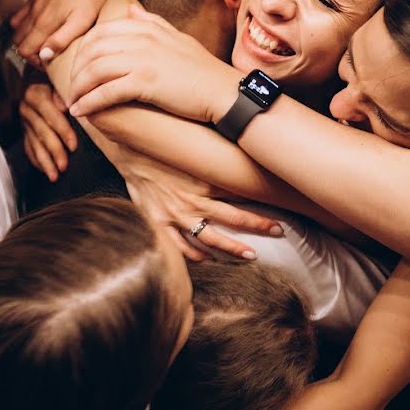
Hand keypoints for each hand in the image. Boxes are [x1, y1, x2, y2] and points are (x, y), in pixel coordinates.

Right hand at [11, 0, 116, 67]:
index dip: (33, 61)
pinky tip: (39, 23)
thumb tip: (43, 56)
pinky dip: (23, 22)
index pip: (24, 50)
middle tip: (47, 54)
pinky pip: (21, 11)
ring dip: (24, 37)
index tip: (49, 63)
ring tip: (42, 41)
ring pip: (16, 26)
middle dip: (28, 51)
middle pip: (17, 40)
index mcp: (43, 23)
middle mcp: (34, 13)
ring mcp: (34, 2)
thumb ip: (60, 40)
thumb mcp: (81, 22)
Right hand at [19, 73, 77, 181]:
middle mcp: (27, 109)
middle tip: (64, 166)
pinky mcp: (24, 130)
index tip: (73, 146)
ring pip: (35, 144)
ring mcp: (24, 121)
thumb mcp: (58, 81)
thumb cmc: (54, 81)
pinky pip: (28, 148)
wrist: (36, 78)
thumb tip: (65, 106)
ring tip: (55, 175)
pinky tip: (45, 171)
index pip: (51, 116)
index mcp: (36, 95)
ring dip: (45, 162)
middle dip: (54, 151)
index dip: (63, 132)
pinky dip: (36, 160)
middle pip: (42, 133)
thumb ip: (62, 93)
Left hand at [67, 6, 239, 122]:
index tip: (80, 68)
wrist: (224, 92)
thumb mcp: (178, 39)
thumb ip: (153, 23)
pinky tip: (81, 112)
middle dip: (76, 70)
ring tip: (72, 102)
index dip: (83, 51)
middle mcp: (142, 40)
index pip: (101, 32)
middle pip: (92, 50)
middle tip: (71, 88)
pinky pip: (106, 91)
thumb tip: (131, 9)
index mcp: (147, 28)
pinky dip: (89, 102)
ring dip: (78, 88)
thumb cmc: (204, 71)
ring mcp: (143, 60)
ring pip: (95, 70)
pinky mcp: (146, 83)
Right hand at [110, 144, 282, 260]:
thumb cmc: (163, 150)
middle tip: (278, 232)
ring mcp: (175, 215)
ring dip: (231, 248)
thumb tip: (245, 162)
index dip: (261, 209)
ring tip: (251, 255)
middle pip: (232, 219)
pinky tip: (207, 259)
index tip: (281, 218)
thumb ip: (215, 162)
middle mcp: (192, 201)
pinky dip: (194, 255)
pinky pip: (179, 246)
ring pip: (209, 237)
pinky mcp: (158, 223)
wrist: (129, 151)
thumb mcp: (193, 152)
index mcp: (204, 182)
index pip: (241, 198)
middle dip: (258, 227)